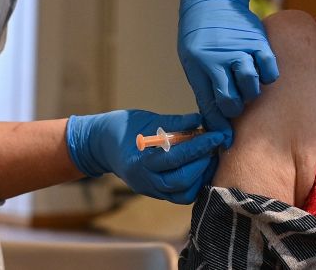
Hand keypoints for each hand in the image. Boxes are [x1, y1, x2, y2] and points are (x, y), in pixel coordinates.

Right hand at [65, 111, 222, 203]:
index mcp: (139, 164)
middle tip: (217, 144)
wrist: (99, 145)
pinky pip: (180, 195)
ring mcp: (150, 190)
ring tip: (210, 154)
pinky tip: (200, 165)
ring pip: (184, 193)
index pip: (175, 159)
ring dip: (201, 175)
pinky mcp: (156, 192)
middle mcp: (145, 182)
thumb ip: (174, 123)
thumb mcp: (146, 121)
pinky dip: (194, 183)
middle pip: (182, 181)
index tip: (216, 135)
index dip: (198, 147)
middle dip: (204, 162)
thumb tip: (200, 119)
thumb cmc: (121, 128)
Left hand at [178, 0, 278, 145]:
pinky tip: (261, 74)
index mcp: (198, 65)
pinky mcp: (258, 40)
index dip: (219, 126)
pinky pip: (269, 68)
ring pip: (251, 86)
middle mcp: (218, 58)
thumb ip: (205, 86)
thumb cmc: (200, 35)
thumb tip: (218, 122)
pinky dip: (267, 76)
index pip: (209, 106)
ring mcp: (239, 48)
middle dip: (234, 109)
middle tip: (235, 102)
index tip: (226, 139)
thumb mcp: (192, 60)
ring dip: (250, 93)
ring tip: (246, 87)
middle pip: (231, 100)